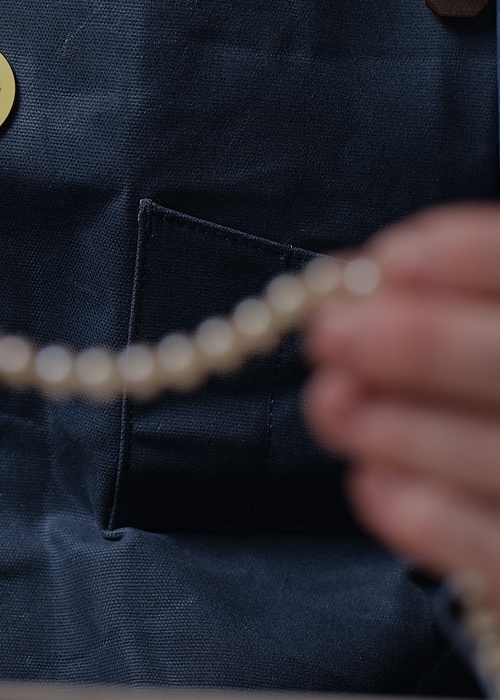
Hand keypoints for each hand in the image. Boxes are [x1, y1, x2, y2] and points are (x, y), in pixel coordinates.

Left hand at [305, 205, 499, 612]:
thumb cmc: (484, 387)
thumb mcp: (479, 320)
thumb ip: (450, 297)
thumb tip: (363, 281)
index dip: (473, 257)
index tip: (390, 260)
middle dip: (423, 347)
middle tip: (330, 334)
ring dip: (406, 431)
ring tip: (330, 405)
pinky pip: (499, 554)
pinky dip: (431, 522)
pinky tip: (370, 483)